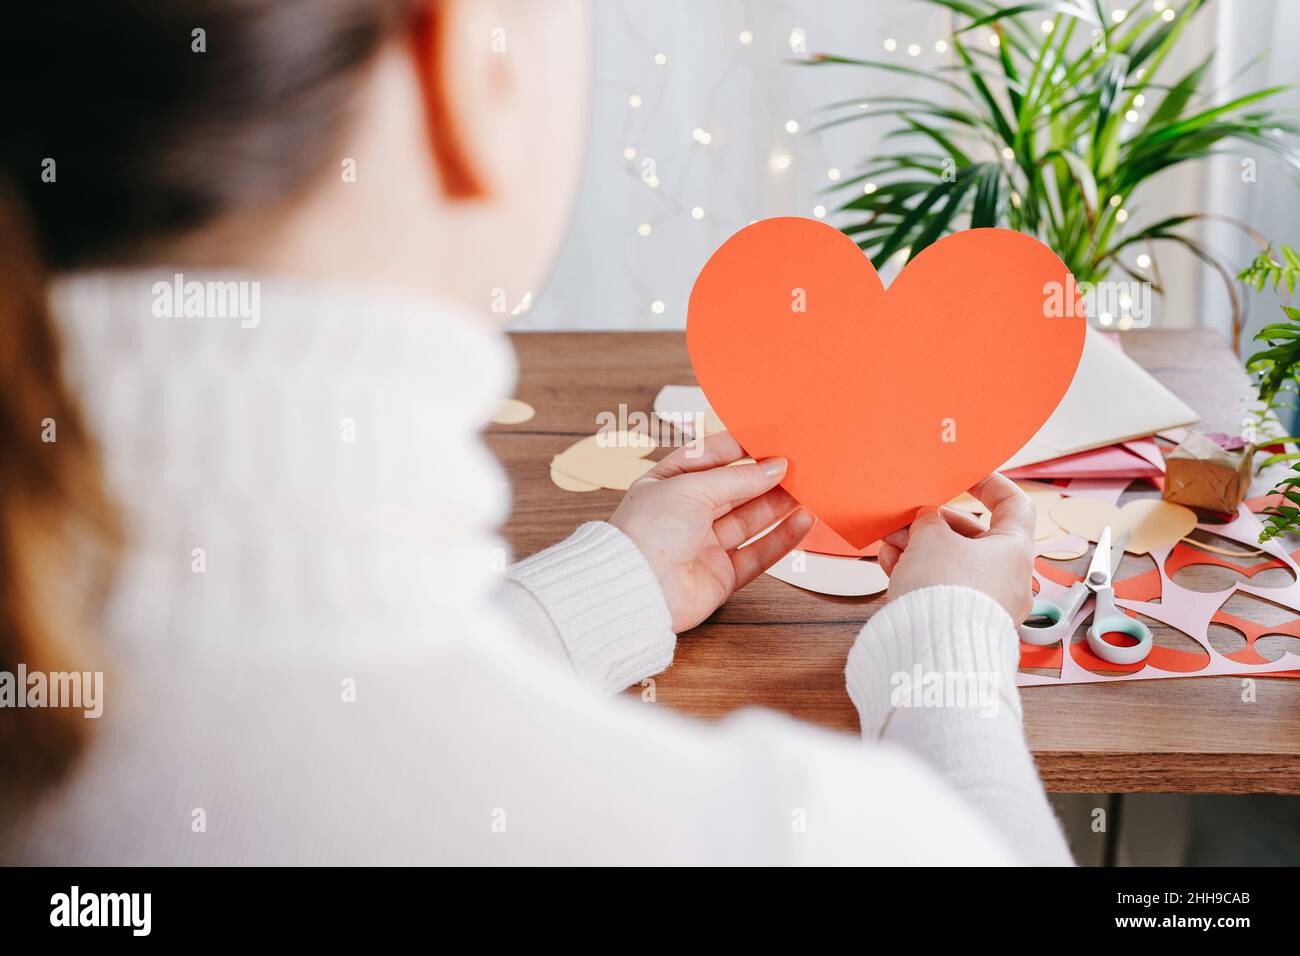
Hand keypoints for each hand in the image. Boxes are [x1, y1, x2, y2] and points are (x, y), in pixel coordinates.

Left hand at [611, 432, 812, 631]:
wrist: (637, 590)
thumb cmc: (645, 533)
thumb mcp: (691, 487)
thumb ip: (737, 478)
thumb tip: (773, 468)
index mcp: (667, 484)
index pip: (709, 457)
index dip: (740, 447)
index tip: (772, 438)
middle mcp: (685, 514)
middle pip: (735, 489)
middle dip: (766, 476)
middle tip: (799, 463)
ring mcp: (704, 545)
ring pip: (750, 520)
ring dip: (779, 504)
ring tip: (808, 488)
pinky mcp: (721, 575)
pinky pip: (758, 553)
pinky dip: (782, 538)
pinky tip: (802, 520)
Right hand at [876, 474, 1034, 622]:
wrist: (933, 652)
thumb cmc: (944, 591)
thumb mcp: (930, 538)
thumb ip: (928, 520)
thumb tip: (925, 520)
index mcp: (1015, 549)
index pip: (1014, 504)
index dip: (990, 484)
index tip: (965, 476)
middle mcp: (1010, 578)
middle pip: (973, 537)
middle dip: (933, 525)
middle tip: (905, 520)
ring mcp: (989, 604)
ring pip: (953, 565)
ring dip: (920, 550)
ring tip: (890, 546)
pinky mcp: (965, 625)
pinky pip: (944, 591)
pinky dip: (921, 577)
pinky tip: (892, 568)